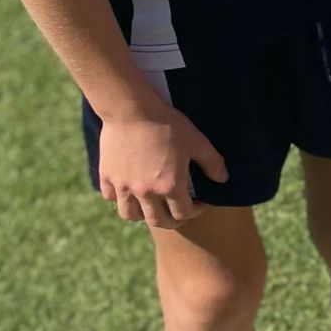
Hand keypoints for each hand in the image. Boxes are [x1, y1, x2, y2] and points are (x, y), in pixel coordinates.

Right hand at [95, 101, 227, 226]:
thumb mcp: (197, 141)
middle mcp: (145, 192)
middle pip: (158, 221)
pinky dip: (120, 198)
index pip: (183, 214)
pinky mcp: (107, 176)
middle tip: (178, 212)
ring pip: (130, 215)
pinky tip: (129, 189)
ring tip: (151, 205)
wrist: (132, 109)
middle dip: (172, 220)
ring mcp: (123, 186)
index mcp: (170, 186)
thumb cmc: (168, 125)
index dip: (196, 212)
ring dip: (143, 214)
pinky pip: (111, 197)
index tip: (199, 204)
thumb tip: (223, 179)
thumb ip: (212, 163)